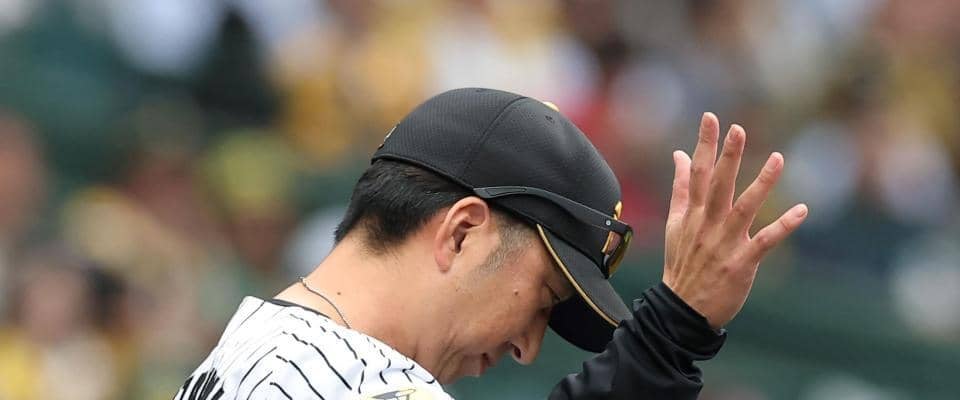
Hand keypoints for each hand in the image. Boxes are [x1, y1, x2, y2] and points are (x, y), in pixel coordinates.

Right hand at [662, 112, 807, 328]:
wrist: (683, 308)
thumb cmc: (682, 264)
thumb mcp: (676, 223)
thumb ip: (680, 187)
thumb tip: (678, 155)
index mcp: (693, 213)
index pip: (698, 172)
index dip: (704, 144)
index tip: (711, 117)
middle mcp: (707, 224)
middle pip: (718, 185)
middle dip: (728, 156)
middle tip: (738, 128)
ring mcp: (724, 243)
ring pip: (744, 207)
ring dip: (761, 183)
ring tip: (778, 158)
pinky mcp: (741, 263)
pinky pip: (765, 241)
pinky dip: (783, 226)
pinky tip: (802, 210)